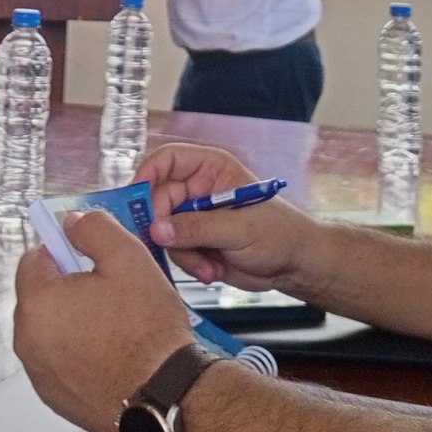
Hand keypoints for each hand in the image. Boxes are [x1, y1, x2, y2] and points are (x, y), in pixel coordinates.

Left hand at [14, 210, 199, 431]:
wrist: (168, 397)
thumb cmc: (150, 331)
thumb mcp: (129, 259)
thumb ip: (94, 229)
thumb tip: (71, 222)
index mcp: (38, 302)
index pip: (33, 259)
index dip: (62, 252)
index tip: (89, 260)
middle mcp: (27, 341)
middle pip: (39, 296)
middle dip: (67, 288)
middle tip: (109, 293)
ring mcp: (39, 373)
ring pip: (48, 329)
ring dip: (71, 321)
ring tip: (113, 326)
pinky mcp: (54, 398)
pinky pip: (57, 361)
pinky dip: (75, 353)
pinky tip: (109, 354)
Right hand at [142, 142, 316, 291]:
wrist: (296, 266)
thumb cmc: (278, 234)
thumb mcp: (238, 228)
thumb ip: (196, 228)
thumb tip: (156, 229)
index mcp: (210, 169)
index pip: (168, 160)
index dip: (148, 174)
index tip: (135, 199)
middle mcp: (197, 190)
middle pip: (158, 199)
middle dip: (165, 228)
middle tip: (171, 246)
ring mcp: (195, 217)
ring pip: (163, 230)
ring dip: (181, 252)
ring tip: (207, 266)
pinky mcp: (195, 243)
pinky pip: (174, 251)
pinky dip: (189, 264)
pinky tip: (212, 271)